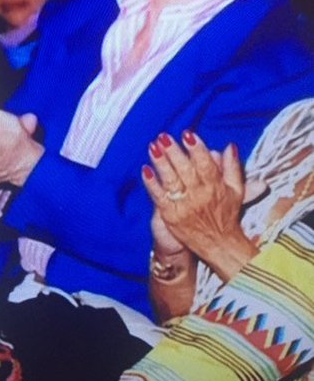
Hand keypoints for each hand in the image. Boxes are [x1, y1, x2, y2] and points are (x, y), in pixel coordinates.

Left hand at [142, 132, 257, 280]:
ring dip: (161, 163)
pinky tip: (145, 170)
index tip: (187, 134)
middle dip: (174, 152)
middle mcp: (199, 195)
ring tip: (153, 147)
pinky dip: (152, 184)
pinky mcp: (171, 215)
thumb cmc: (226, 215)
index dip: (196, 149)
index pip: (205, 164)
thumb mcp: (235, 191)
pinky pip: (159, 197)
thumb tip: (229, 146)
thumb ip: (232, 168)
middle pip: (185, 170)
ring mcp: (184, 206)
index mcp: (215, 187)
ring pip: (171, 181)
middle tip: (163, 137)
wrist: (219, 245)